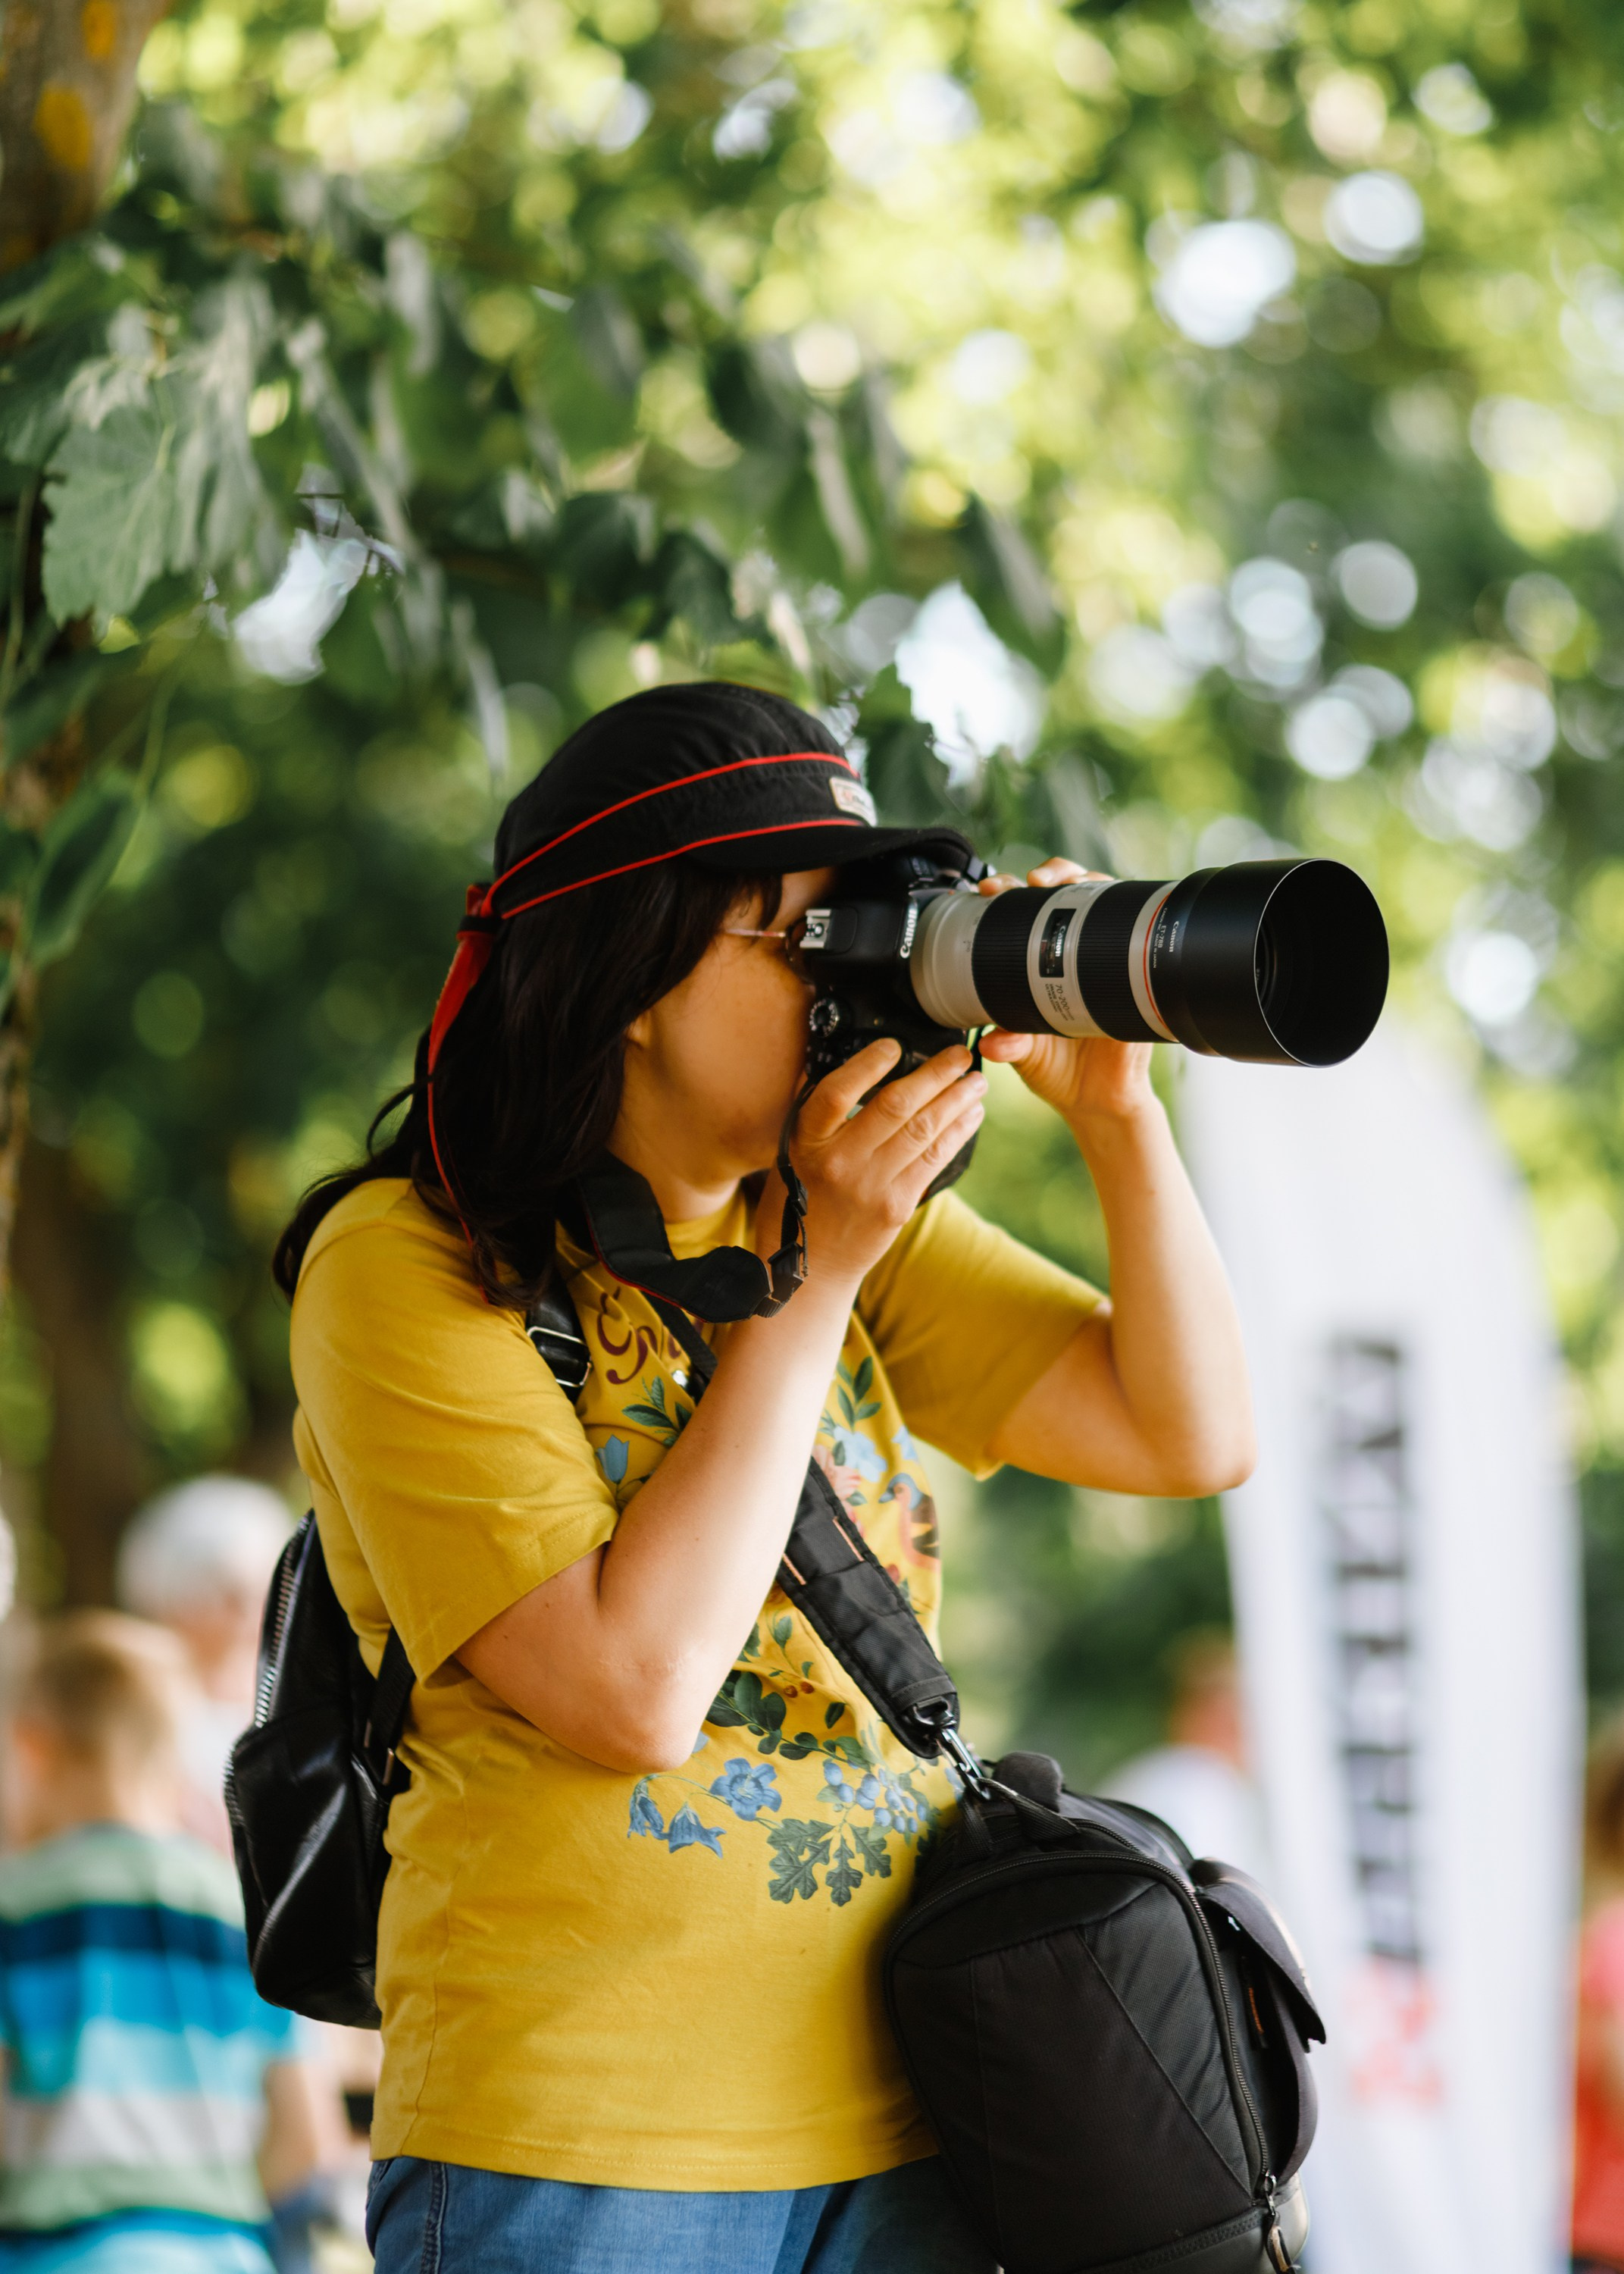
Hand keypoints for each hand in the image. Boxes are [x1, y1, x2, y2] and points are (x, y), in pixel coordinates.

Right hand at [755, 1039, 985, 1288]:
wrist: (810, 1271)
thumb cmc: (799, 1201)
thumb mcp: (791, 1152)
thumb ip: (816, 1110)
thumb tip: (845, 1059)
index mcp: (808, 1143)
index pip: (836, 1092)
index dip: (868, 1064)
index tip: (894, 1045)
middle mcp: (839, 1163)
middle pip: (895, 1107)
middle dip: (935, 1075)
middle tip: (960, 1054)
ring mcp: (872, 1187)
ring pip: (923, 1131)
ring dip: (956, 1100)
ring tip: (976, 1080)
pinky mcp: (897, 1207)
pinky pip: (934, 1160)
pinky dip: (957, 1132)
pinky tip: (972, 1114)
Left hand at [975, 858, 1158, 1133]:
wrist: (1101, 1099)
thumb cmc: (1059, 1070)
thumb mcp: (1027, 1056)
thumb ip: (1011, 1046)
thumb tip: (990, 1042)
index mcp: (1036, 964)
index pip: (1022, 913)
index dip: (1009, 894)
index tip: (991, 892)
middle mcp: (1072, 952)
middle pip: (1066, 891)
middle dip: (1051, 871)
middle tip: (1032, 881)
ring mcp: (1106, 956)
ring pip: (1103, 898)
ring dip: (1087, 879)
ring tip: (1067, 883)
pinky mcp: (1138, 970)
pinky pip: (1137, 933)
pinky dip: (1129, 910)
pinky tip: (1117, 902)